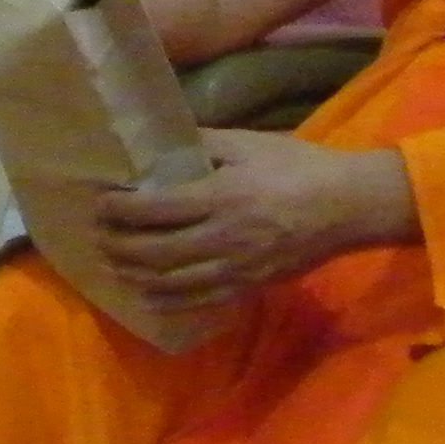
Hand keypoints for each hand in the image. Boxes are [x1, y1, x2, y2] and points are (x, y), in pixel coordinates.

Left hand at [93, 130, 415, 314]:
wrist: (347, 207)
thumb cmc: (298, 167)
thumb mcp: (249, 143)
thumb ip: (203, 143)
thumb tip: (160, 143)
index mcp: (221, 196)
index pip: (155, 209)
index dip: (120, 210)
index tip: (99, 204)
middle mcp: (223, 237)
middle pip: (155, 252)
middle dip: (119, 246)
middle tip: (97, 237)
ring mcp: (236, 268)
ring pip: (172, 282)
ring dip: (136, 276)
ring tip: (114, 265)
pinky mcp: (249, 286)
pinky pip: (200, 300)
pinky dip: (167, 300)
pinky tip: (148, 294)